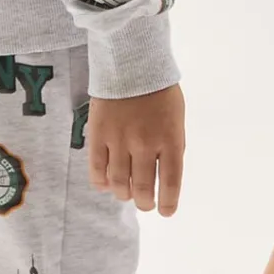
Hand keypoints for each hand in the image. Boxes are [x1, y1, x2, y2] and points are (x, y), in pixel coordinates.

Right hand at [87, 84, 184, 216]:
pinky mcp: (98, 134)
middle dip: (145, 203)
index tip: (165, 211)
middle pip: (143, 188)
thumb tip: (164, 176)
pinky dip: (101, 182)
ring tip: (126, 194)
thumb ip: (172, 147)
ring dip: (123, 194)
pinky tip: (106, 184)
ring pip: (118, 183)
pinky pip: (96, 169)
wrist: (131, 62)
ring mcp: (120, 140)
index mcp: (170, 140)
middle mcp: (145, 144)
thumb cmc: (159, 91)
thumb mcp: (177, 119)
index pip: (171, 183)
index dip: (168, 203)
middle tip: (145, 204)